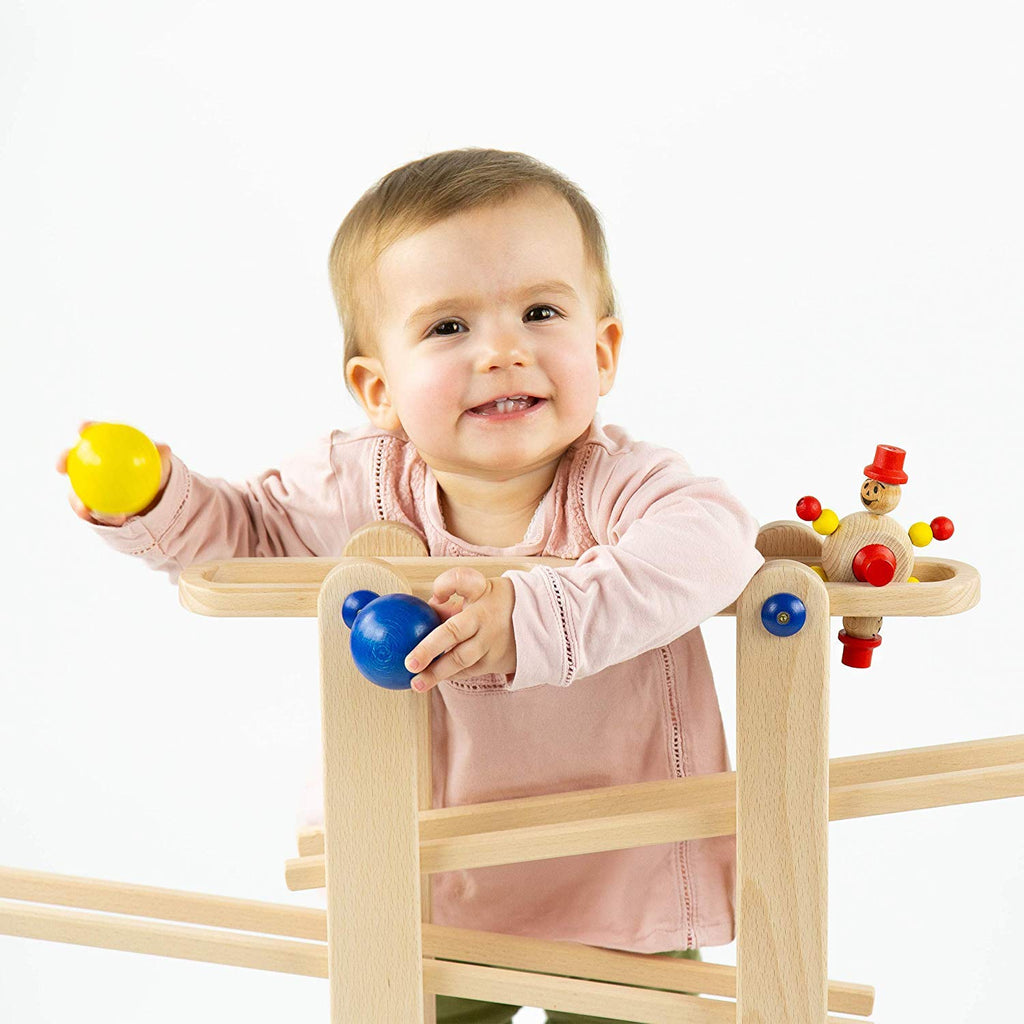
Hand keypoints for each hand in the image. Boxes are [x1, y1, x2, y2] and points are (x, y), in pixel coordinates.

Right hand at [56, 420, 172, 526]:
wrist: (153, 492)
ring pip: (75, 490)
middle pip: (71, 458)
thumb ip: (161, 453)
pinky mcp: (90, 504)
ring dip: (76, 499)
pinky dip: (101, 516)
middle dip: (63, 459)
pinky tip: (117, 520)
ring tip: (85, 508)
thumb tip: (164, 449)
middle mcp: (90, 463)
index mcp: (105, 445)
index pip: (92, 432)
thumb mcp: (161, 461)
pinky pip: (91, 510)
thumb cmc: (154, 468)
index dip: (85, 427)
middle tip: (63, 466)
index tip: (82, 428)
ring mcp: (86, 484)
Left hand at [404, 568, 516, 692]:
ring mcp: (491, 641)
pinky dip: (449, 674)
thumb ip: (451, 603)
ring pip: (460, 659)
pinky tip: (432, 680)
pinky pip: (467, 670)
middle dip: (429, 648)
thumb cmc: (496, 604)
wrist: (540, 624)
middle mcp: (485, 616)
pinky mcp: (494, 661)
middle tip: (409, 662)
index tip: (435, 597)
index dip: (444, 585)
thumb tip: (422, 616)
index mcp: (482, 592)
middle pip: (454, 631)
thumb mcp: (479, 593)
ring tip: (416, 683)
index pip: (462, 580)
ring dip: (436, 673)